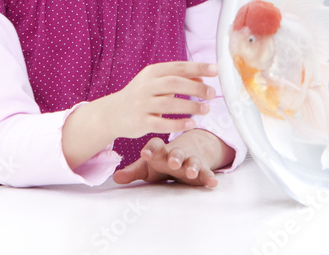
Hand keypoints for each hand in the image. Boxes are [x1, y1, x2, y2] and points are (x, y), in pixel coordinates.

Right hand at [104, 61, 217, 139]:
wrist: (112, 114)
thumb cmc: (141, 96)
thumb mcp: (157, 83)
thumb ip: (179, 80)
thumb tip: (203, 80)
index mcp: (152, 72)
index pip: (178, 67)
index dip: (198, 68)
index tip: (215, 69)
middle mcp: (146, 86)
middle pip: (174, 84)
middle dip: (196, 88)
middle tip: (212, 93)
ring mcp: (142, 104)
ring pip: (169, 104)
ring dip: (191, 107)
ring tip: (206, 109)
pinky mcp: (140, 122)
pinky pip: (162, 124)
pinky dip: (178, 124)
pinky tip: (192, 124)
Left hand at [113, 129, 233, 188]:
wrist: (188, 150)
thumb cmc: (161, 160)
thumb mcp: (147, 166)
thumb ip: (133, 172)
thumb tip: (116, 179)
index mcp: (160, 150)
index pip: (155, 146)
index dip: (151, 149)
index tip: (145, 153)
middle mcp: (176, 152)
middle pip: (176, 153)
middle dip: (175, 157)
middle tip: (173, 161)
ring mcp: (190, 159)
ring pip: (192, 161)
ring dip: (192, 166)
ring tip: (191, 171)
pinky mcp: (202, 168)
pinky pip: (206, 172)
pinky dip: (209, 176)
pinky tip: (213, 182)